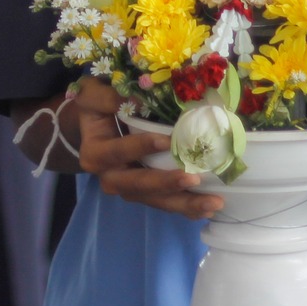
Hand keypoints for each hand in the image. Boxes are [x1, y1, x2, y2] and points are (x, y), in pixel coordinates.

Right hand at [74, 77, 222, 220]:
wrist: (93, 127)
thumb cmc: (96, 108)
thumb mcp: (92, 96)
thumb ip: (107, 97)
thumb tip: (138, 98)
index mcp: (95, 154)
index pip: (118, 152)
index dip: (141, 147)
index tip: (167, 141)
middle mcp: (109, 177)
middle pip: (138, 185)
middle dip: (167, 184)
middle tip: (194, 178)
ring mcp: (128, 190)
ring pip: (156, 200)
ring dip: (184, 203)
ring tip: (214, 203)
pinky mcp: (144, 194)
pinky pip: (165, 204)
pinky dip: (187, 208)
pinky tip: (208, 210)